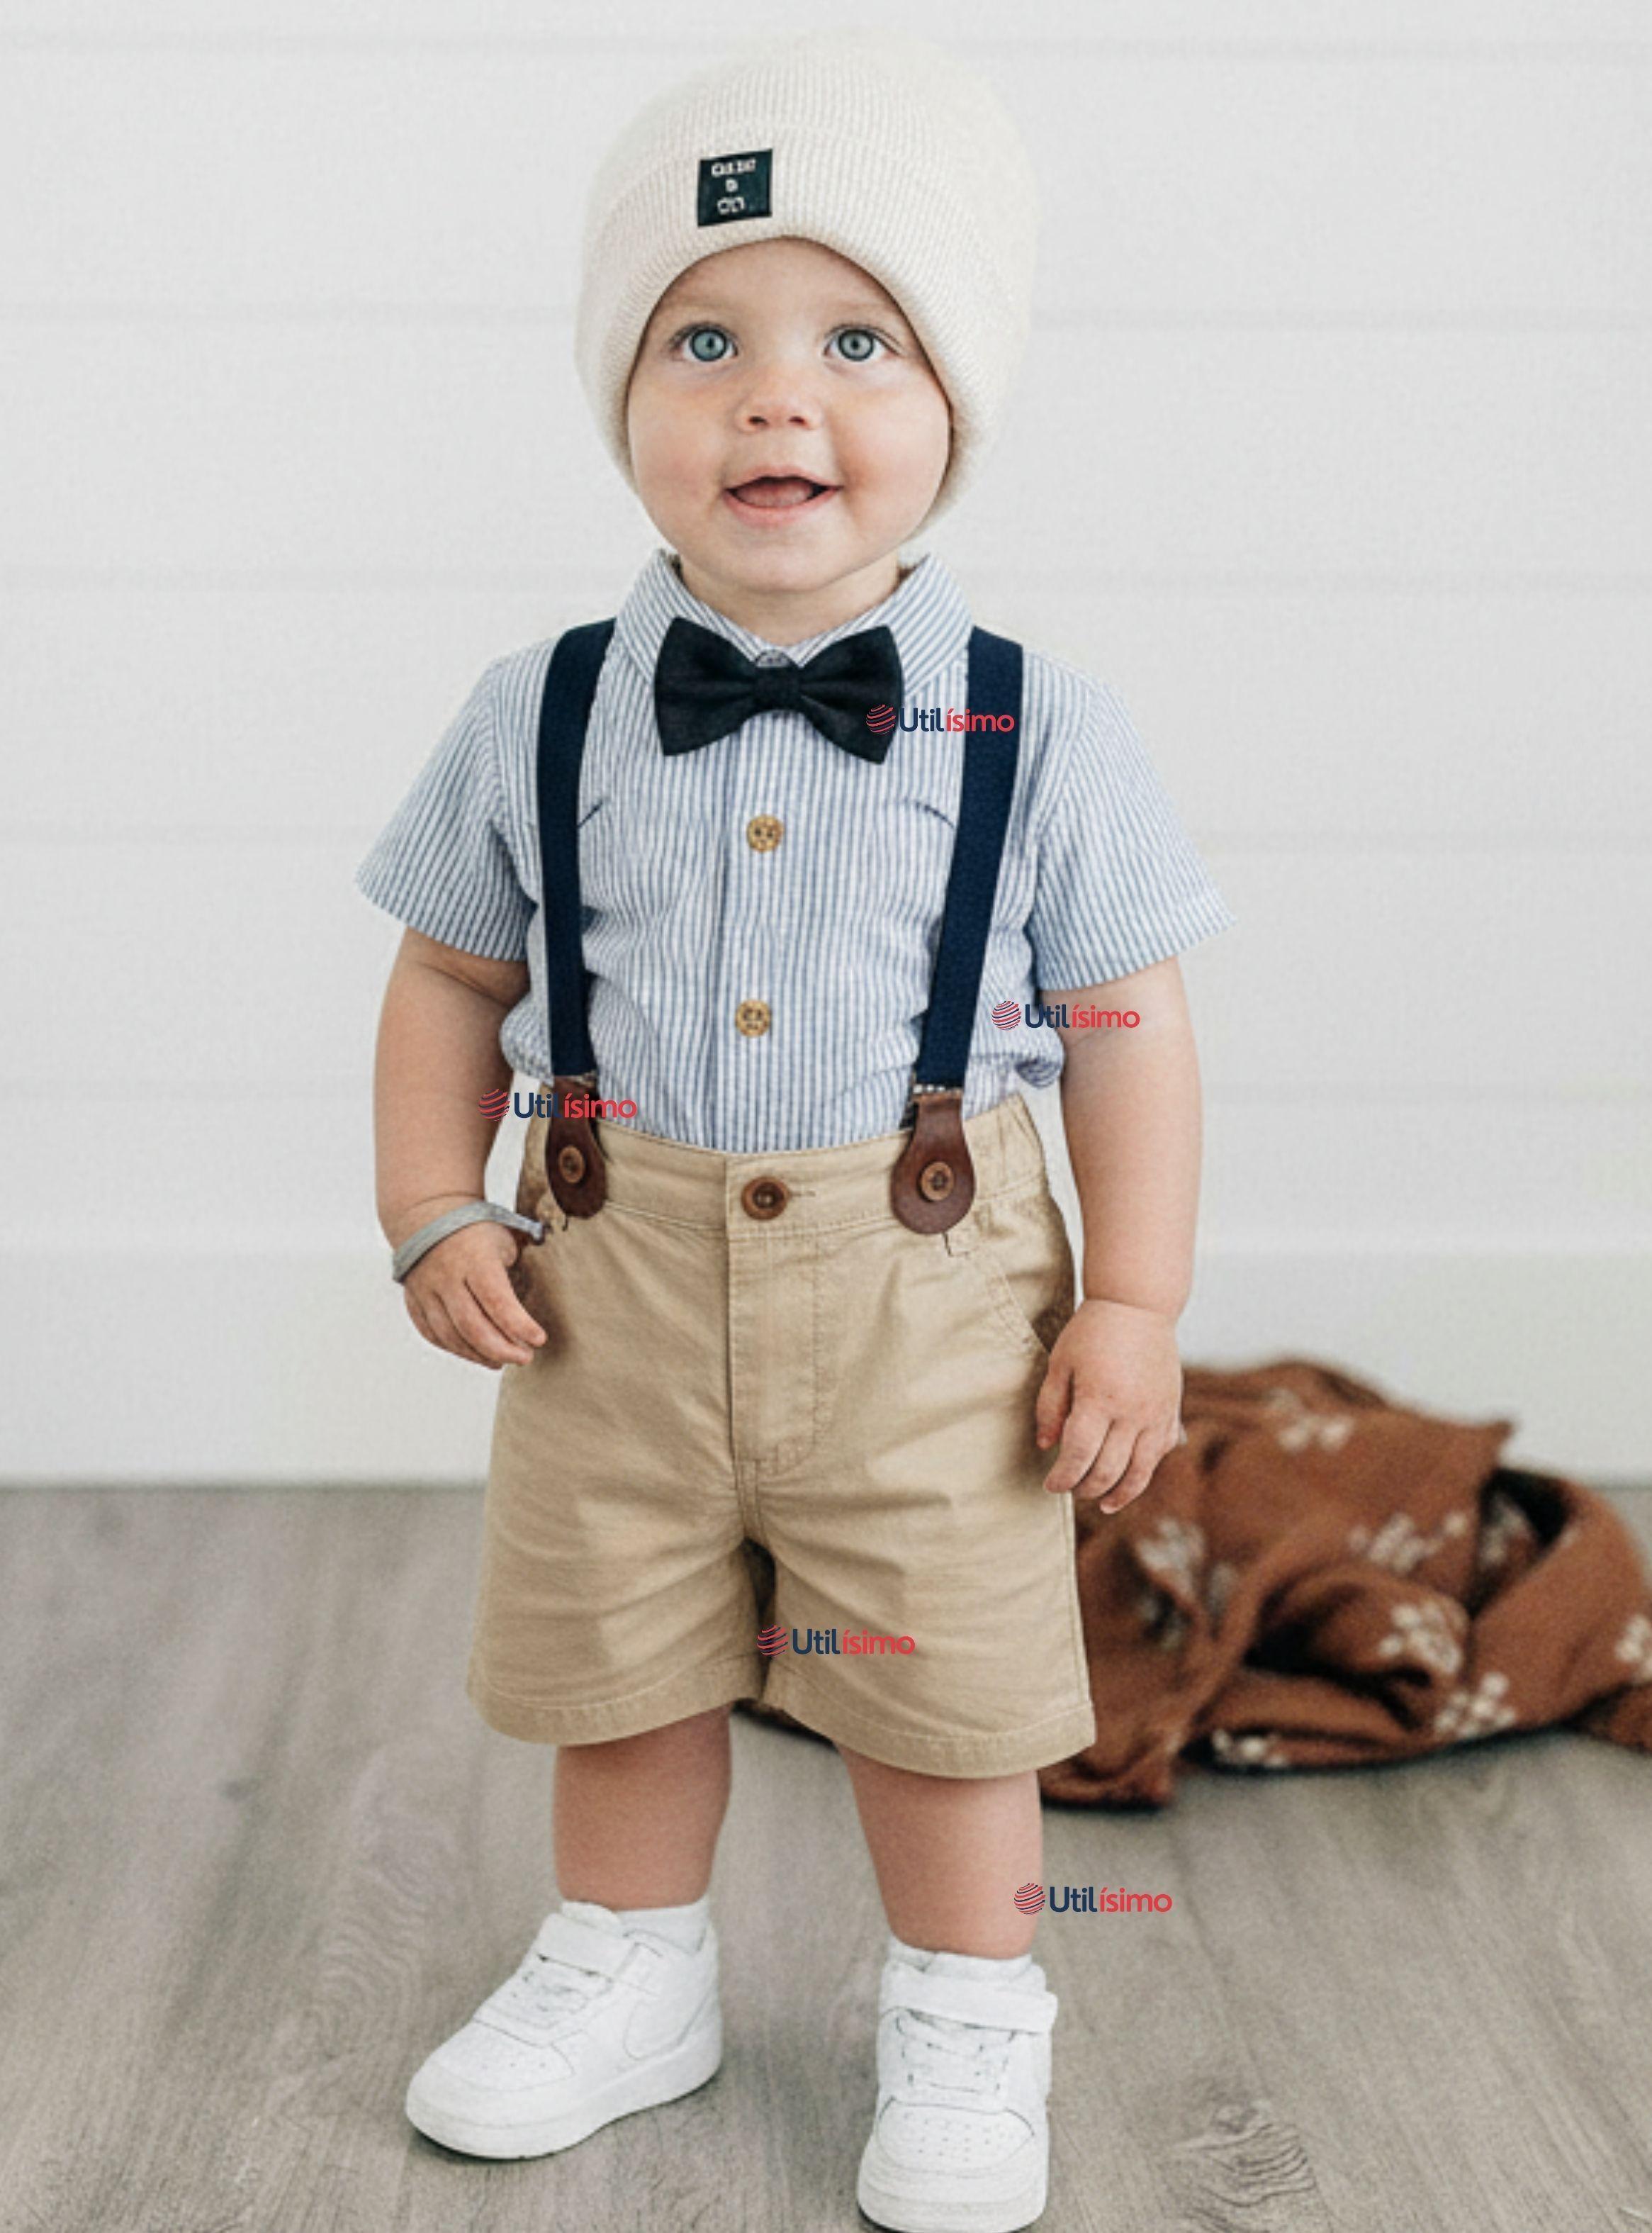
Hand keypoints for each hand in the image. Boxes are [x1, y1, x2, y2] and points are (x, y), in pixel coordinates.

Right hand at [402, 1217, 548, 1369]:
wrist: (426, 1216)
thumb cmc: (475, 1230)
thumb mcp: (502, 1241)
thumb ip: (514, 1274)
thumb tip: (526, 1311)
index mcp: (473, 1259)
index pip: (497, 1300)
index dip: (519, 1325)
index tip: (539, 1340)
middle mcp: (446, 1277)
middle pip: (472, 1326)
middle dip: (502, 1349)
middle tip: (525, 1358)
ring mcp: (426, 1291)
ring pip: (450, 1336)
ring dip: (479, 1355)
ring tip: (502, 1361)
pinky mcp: (414, 1301)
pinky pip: (433, 1334)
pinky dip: (455, 1348)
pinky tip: (475, 1353)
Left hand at [1033, 1297, 1183, 1511]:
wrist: (1139, 1306)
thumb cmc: (1092, 1331)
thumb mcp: (1060, 1363)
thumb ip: (1050, 1407)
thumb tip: (1047, 1446)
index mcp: (1099, 1399)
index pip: (1078, 1454)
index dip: (1062, 1477)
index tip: (1051, 1485)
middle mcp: (1132, 1412)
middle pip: (1107, 1470)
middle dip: (1085, 1488)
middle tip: (1069, 1490)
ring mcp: (1156, 1414)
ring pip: (1139, 1471)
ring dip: (1118, 1493)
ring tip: (1101, 1502)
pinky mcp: (1171, 1412)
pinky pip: (1160, 1454)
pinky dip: (1144, 1472)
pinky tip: (1129, 1480)